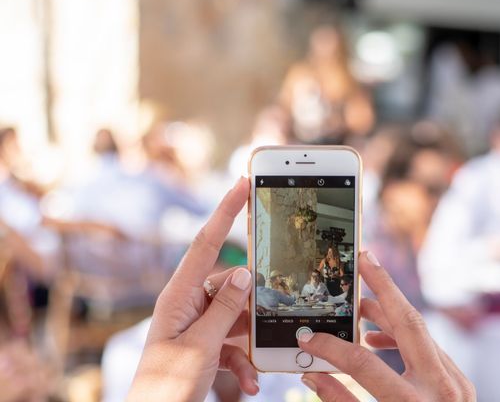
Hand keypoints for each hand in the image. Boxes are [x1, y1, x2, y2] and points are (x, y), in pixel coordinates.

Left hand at [128, 177, 257, 400]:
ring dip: (248, 345)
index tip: (242, 184)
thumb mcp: (200, 346)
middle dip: (253, 307)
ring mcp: (196, 325)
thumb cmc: (165, 387)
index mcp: (179, 296)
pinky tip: (248, 381)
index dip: (225, 211)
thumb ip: (225, 308)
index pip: (206, 243)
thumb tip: (244, 273)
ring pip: (235, 318)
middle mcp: (188, 305)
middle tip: (268, 317)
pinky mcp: (203, 344)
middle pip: (231, 287)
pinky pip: (231, 341)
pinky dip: (242, 360)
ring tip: (252, 370)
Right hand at [297, 251, 474, 401]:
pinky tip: (380, 338)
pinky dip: (403, 336)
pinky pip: (429, 347)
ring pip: (422, 330)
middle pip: (409, 323)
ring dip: (391, 312)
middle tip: (364, 259)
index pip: (363, 365)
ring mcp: (457, 384)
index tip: (309, 337)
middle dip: (384, 286)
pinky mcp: (461, 382)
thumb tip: (313, 373)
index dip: (331, 348)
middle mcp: (440, 390)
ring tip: (362, 306)